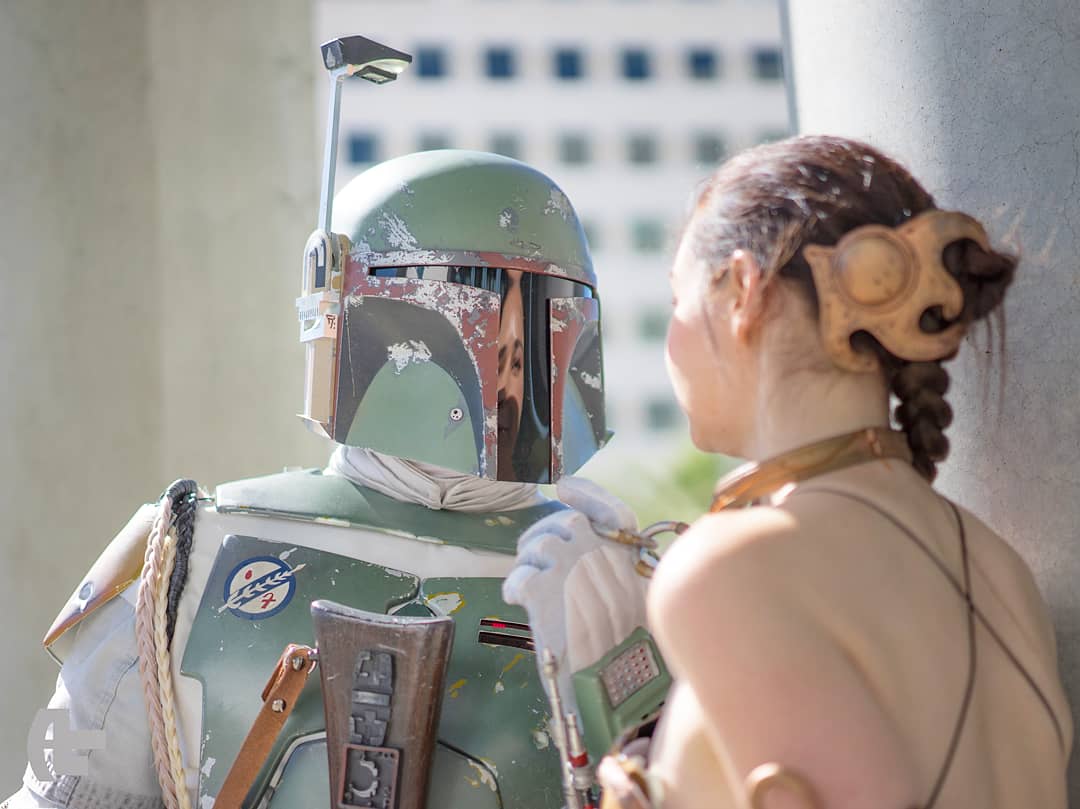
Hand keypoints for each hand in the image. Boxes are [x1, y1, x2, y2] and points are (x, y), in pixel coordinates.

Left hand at [502, 477, 648, 708]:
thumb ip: (617, 573)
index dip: (588, 495)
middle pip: (564, 522)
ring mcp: (572, 571)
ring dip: (527, 563)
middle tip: (534, 560)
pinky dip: (514, 587)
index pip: (612, 510)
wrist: (613, 691)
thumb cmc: (624, 657)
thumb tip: (590, 545)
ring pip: (538, 544)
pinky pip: (520, 576)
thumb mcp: (637, 606)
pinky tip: (517, 602)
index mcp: (628, 560)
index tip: (566, 487)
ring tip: (530, 589)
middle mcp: (601, 556)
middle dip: (544, 535)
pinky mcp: (545, 593)